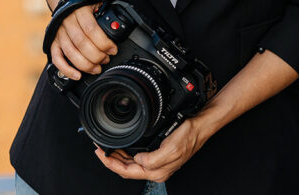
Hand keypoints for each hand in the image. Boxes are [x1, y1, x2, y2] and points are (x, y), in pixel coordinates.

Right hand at [49, 0, 120, 78]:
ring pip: (70, 52)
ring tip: (97, 69)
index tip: (113, 49)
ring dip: (85, 64)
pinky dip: (65, 69)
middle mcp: (67, 21)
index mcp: (79, 10)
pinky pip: (56, 57)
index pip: (91, 29)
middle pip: (81, 43)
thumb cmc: (86, 0)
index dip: (103, 42)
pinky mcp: (54, 41)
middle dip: (96, 55)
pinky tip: (77, 75)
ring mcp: (59, 33)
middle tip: (106, 59)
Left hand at [93, 117, 208, 181]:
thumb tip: (138, 160)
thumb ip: (153, 159)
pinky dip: (126, 152)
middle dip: (110, 159)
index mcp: (156, 172)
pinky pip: (136, 157)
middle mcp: (155, 170)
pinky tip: (122, 146)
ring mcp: (156, 163)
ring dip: (117, 155)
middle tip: (99, 147)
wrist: (199, 127)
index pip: (126, 171)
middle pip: (125, 168)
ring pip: (130, 163)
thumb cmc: (188, 137)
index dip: (110, 163)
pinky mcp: (157, 155)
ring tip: (106, 146)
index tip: (100, 153)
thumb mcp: (171, 148)